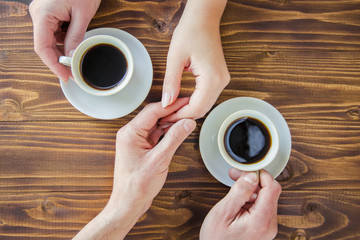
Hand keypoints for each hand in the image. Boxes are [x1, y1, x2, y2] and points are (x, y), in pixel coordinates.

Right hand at [29, 0, 100, 80]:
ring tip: (77, 53)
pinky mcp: (49, 13)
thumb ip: (76, 37)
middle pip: (45, 45)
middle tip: (74, 70)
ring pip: (50, 39)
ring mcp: (43, 13)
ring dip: (63, 49)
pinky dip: (64, 40)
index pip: (42, 47)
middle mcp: (38, 14)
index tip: (65, 75)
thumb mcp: (83, 14)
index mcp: (43, 14)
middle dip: (60, 59)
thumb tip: (72, 56)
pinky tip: (74, 41)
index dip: (53, 65)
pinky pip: (54, 32)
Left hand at [110, 98, 195, 210]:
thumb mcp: (159, 160)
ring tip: (186, 117)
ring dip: (170, 121)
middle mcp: (130, 134)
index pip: (153, 111)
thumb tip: (187, 123)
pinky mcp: (140, 147)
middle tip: (188, 107)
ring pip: (155, 124)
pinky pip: (155, 134)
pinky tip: (177, 130)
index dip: (171, 105)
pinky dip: (166, 131)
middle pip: (154, 115)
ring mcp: (135, 140)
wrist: (128, 203)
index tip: (185, 101)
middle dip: (172, 111)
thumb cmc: (137, 186)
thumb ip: (174, 139)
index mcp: (130, 133)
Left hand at [161, 0, 229, 120]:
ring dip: (189, 110)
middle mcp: (221, 82)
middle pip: (202, 109)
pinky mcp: (219, 78)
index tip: (165, 118)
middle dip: (184, 116)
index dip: (179, 116)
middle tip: (166, 118)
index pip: (196, 108)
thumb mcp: (175, 58)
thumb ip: (171, 83)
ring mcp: (222, 80)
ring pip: (205, 105)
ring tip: (171, 112)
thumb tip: (166, 103)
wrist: (203, 19)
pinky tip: (182, 103)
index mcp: (212, 78)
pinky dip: (195, 103)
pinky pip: (207, 97)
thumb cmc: (191, 32)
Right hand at [200, 169, 281, 239]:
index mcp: (261, 220)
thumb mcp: (224, 212)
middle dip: (253, 180)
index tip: (247, 170)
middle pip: (270, 192)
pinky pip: (261, 207)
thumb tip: (251, 176)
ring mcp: (267, 227)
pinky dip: (251, 199)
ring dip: (251, 189)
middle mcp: (269, 224)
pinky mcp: (263, 228)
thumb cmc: (216, 239)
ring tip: (235, 187)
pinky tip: (238, 198)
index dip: (260, 174)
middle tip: (236, 175)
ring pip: (265, 198)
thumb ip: (240, 192)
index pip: (272, 188)